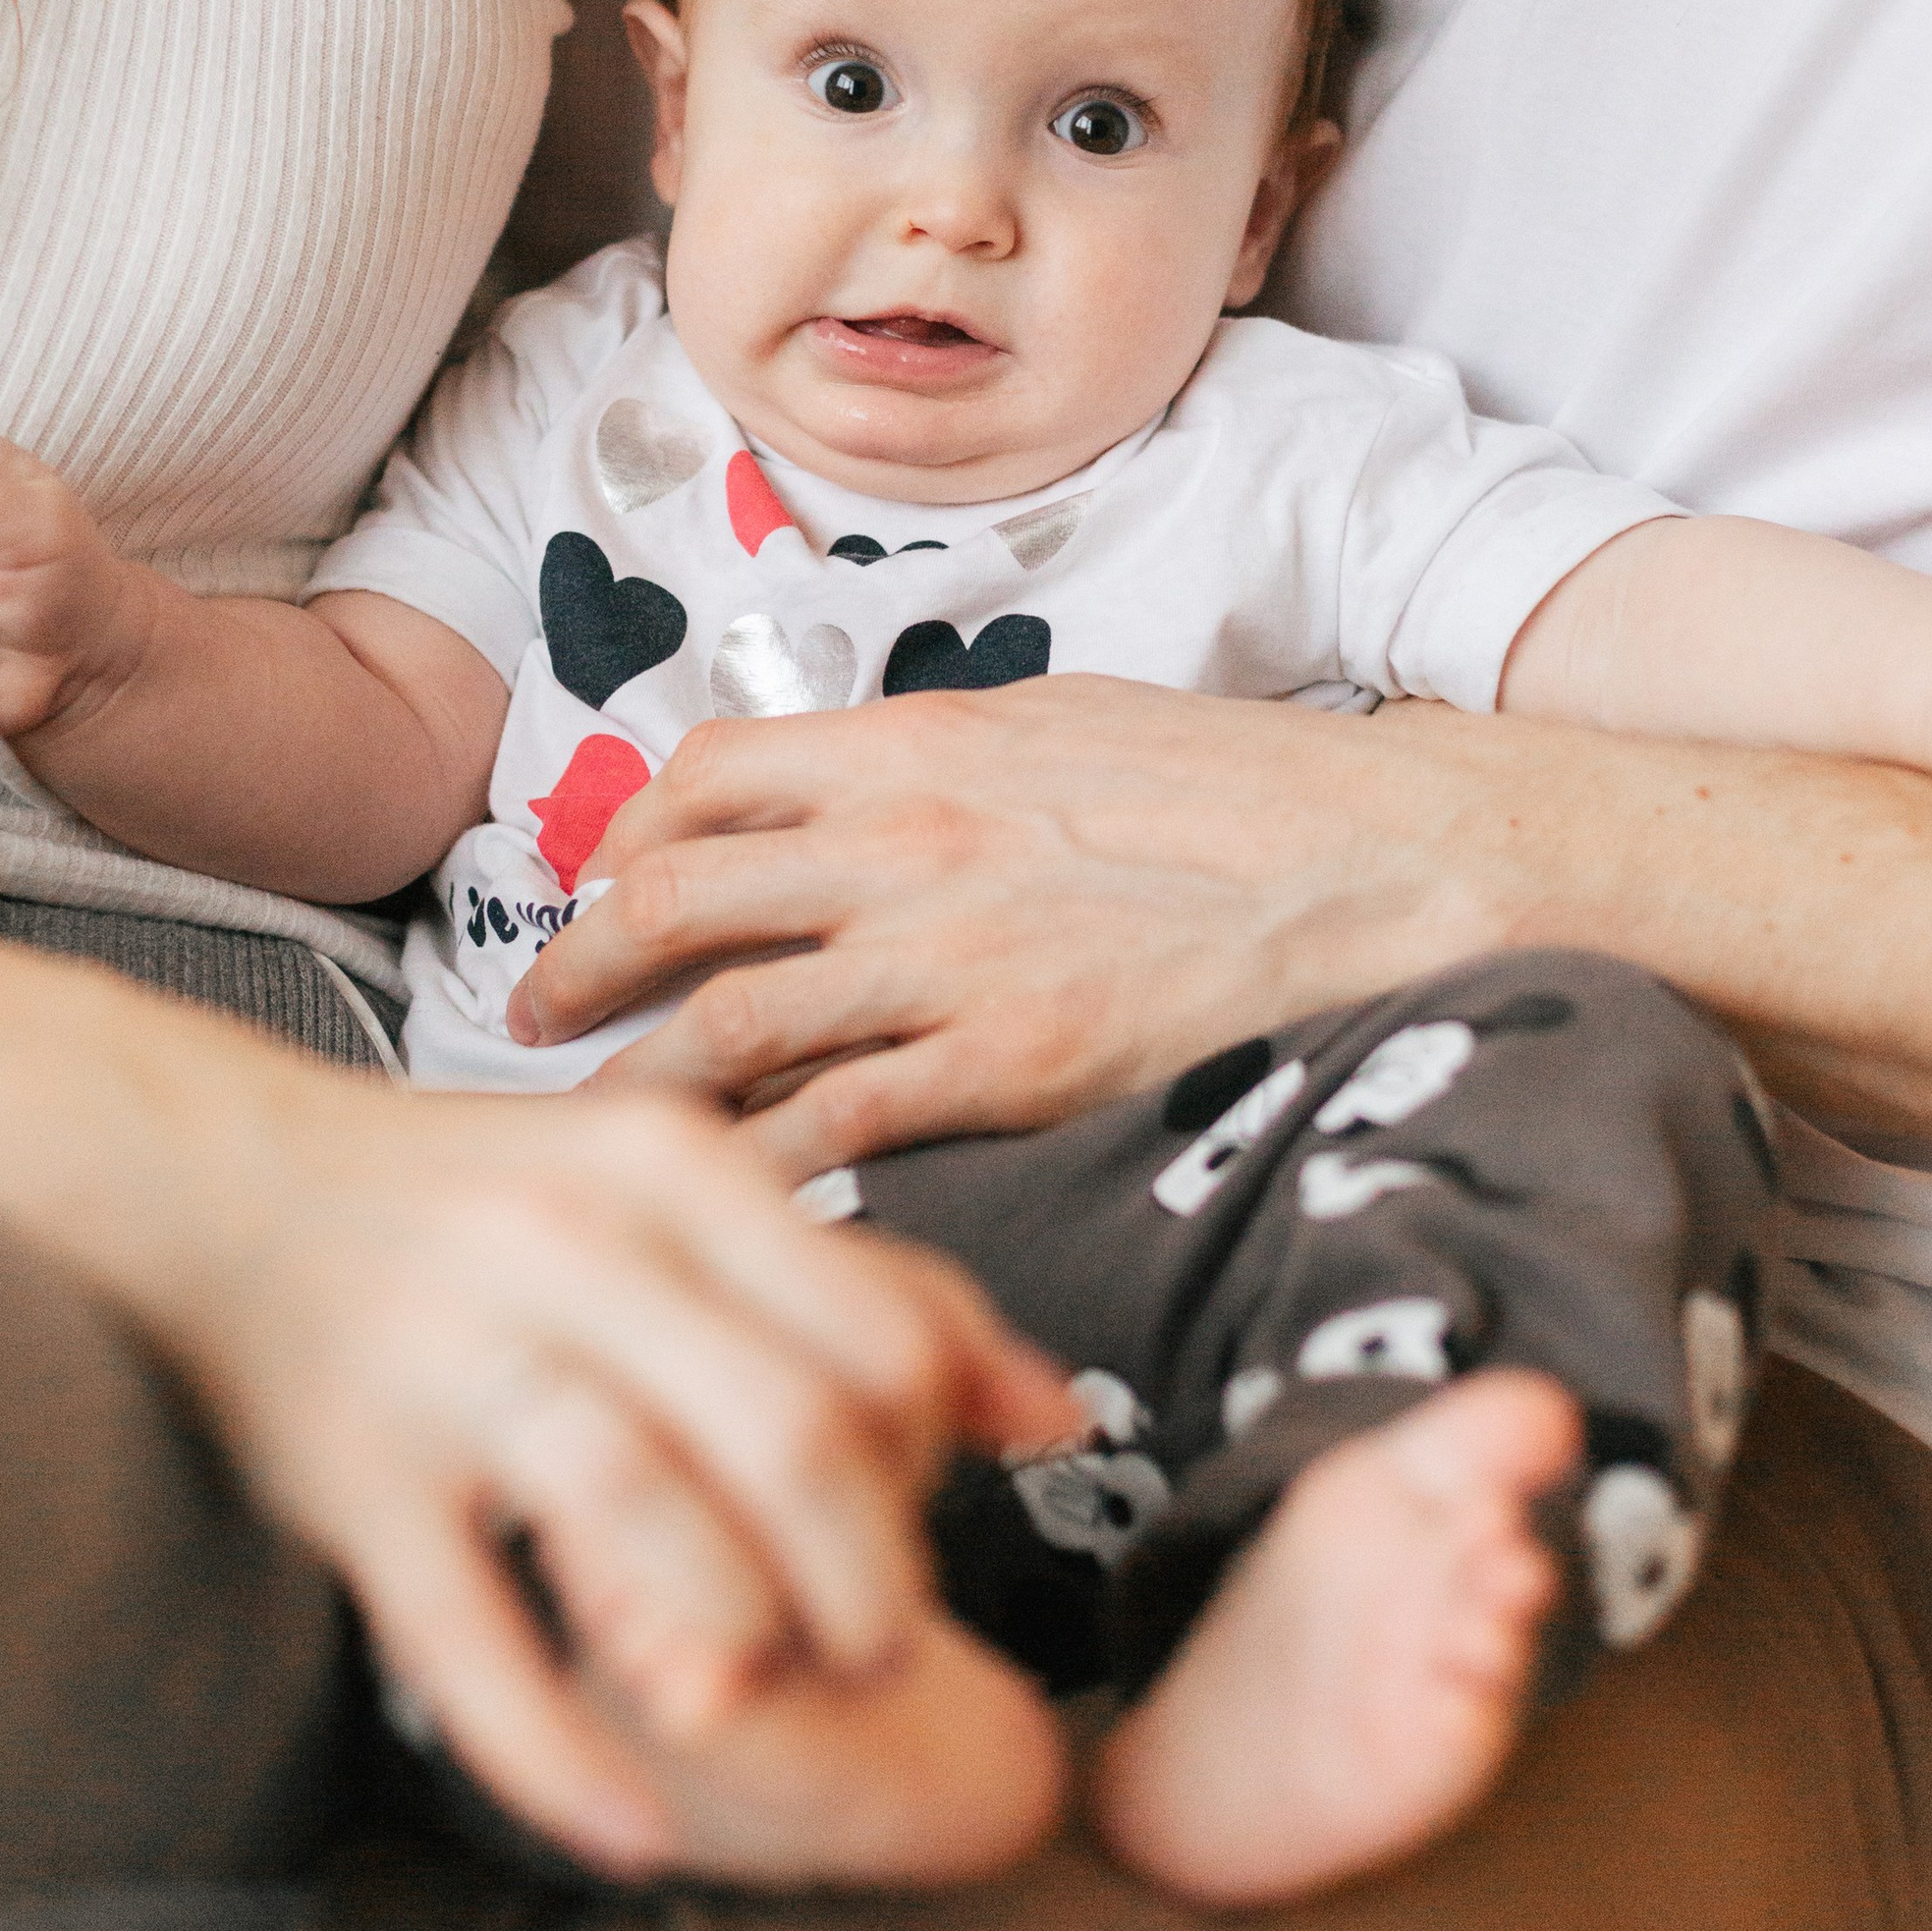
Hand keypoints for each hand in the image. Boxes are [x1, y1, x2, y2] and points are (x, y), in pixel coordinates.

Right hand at [162, 1061, 1070, 1873]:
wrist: (212, 1182)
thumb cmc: (488, 1199)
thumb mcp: (677, 1192)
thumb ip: (866, 1289)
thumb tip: (1057, 1412)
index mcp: (667, 1170)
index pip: (876, 1340)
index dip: (936, 1462)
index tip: (928, 1521)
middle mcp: (567, 1251)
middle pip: (787, 1440)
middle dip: (867, 1582)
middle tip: (881, 1653)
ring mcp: (454, 1367)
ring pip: (644, 1524)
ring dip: (741, 1653)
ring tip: (775, 1704)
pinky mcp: (356, 1483)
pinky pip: (469, 1645)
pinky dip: (562, 1758)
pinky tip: (637, 1832)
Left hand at [503, 680, 1531, 1179]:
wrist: (1391, 858)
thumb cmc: (1253, 790)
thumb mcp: (1074, 724)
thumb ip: (950, 761)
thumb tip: (867, 791)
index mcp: (921, 745)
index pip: (708, 777)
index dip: (628, 836)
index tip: (603, 885)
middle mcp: (907, 845)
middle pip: (676, 900)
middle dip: (581, 964)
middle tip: (539, 1015)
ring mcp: (951, 961)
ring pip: (725, 1024)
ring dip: (640, 1081)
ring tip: (601, 1128)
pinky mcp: (1011, 1068)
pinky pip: (831, 1129)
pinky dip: (757, 1169)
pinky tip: (723, 1206)